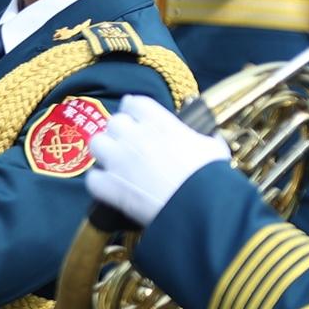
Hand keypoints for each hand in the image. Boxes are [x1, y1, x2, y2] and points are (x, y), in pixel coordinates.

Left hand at [86, 95, 229, 226]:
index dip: (135, 109)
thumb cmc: (211, 176)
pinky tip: (112, 187)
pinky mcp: (109, 186)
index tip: (138, 116)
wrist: (199, 206)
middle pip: (114, 121)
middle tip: (131, 143)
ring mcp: (118, 160)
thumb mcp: (215, 147)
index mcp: (160, 123)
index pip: (135, 103)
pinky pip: (93, 178)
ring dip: (106, 151)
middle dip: (121, 131)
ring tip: (117, 162)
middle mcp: (134, 136)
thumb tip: (207, 136)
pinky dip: (100, 182)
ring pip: (97, 143)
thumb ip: (204, 137)